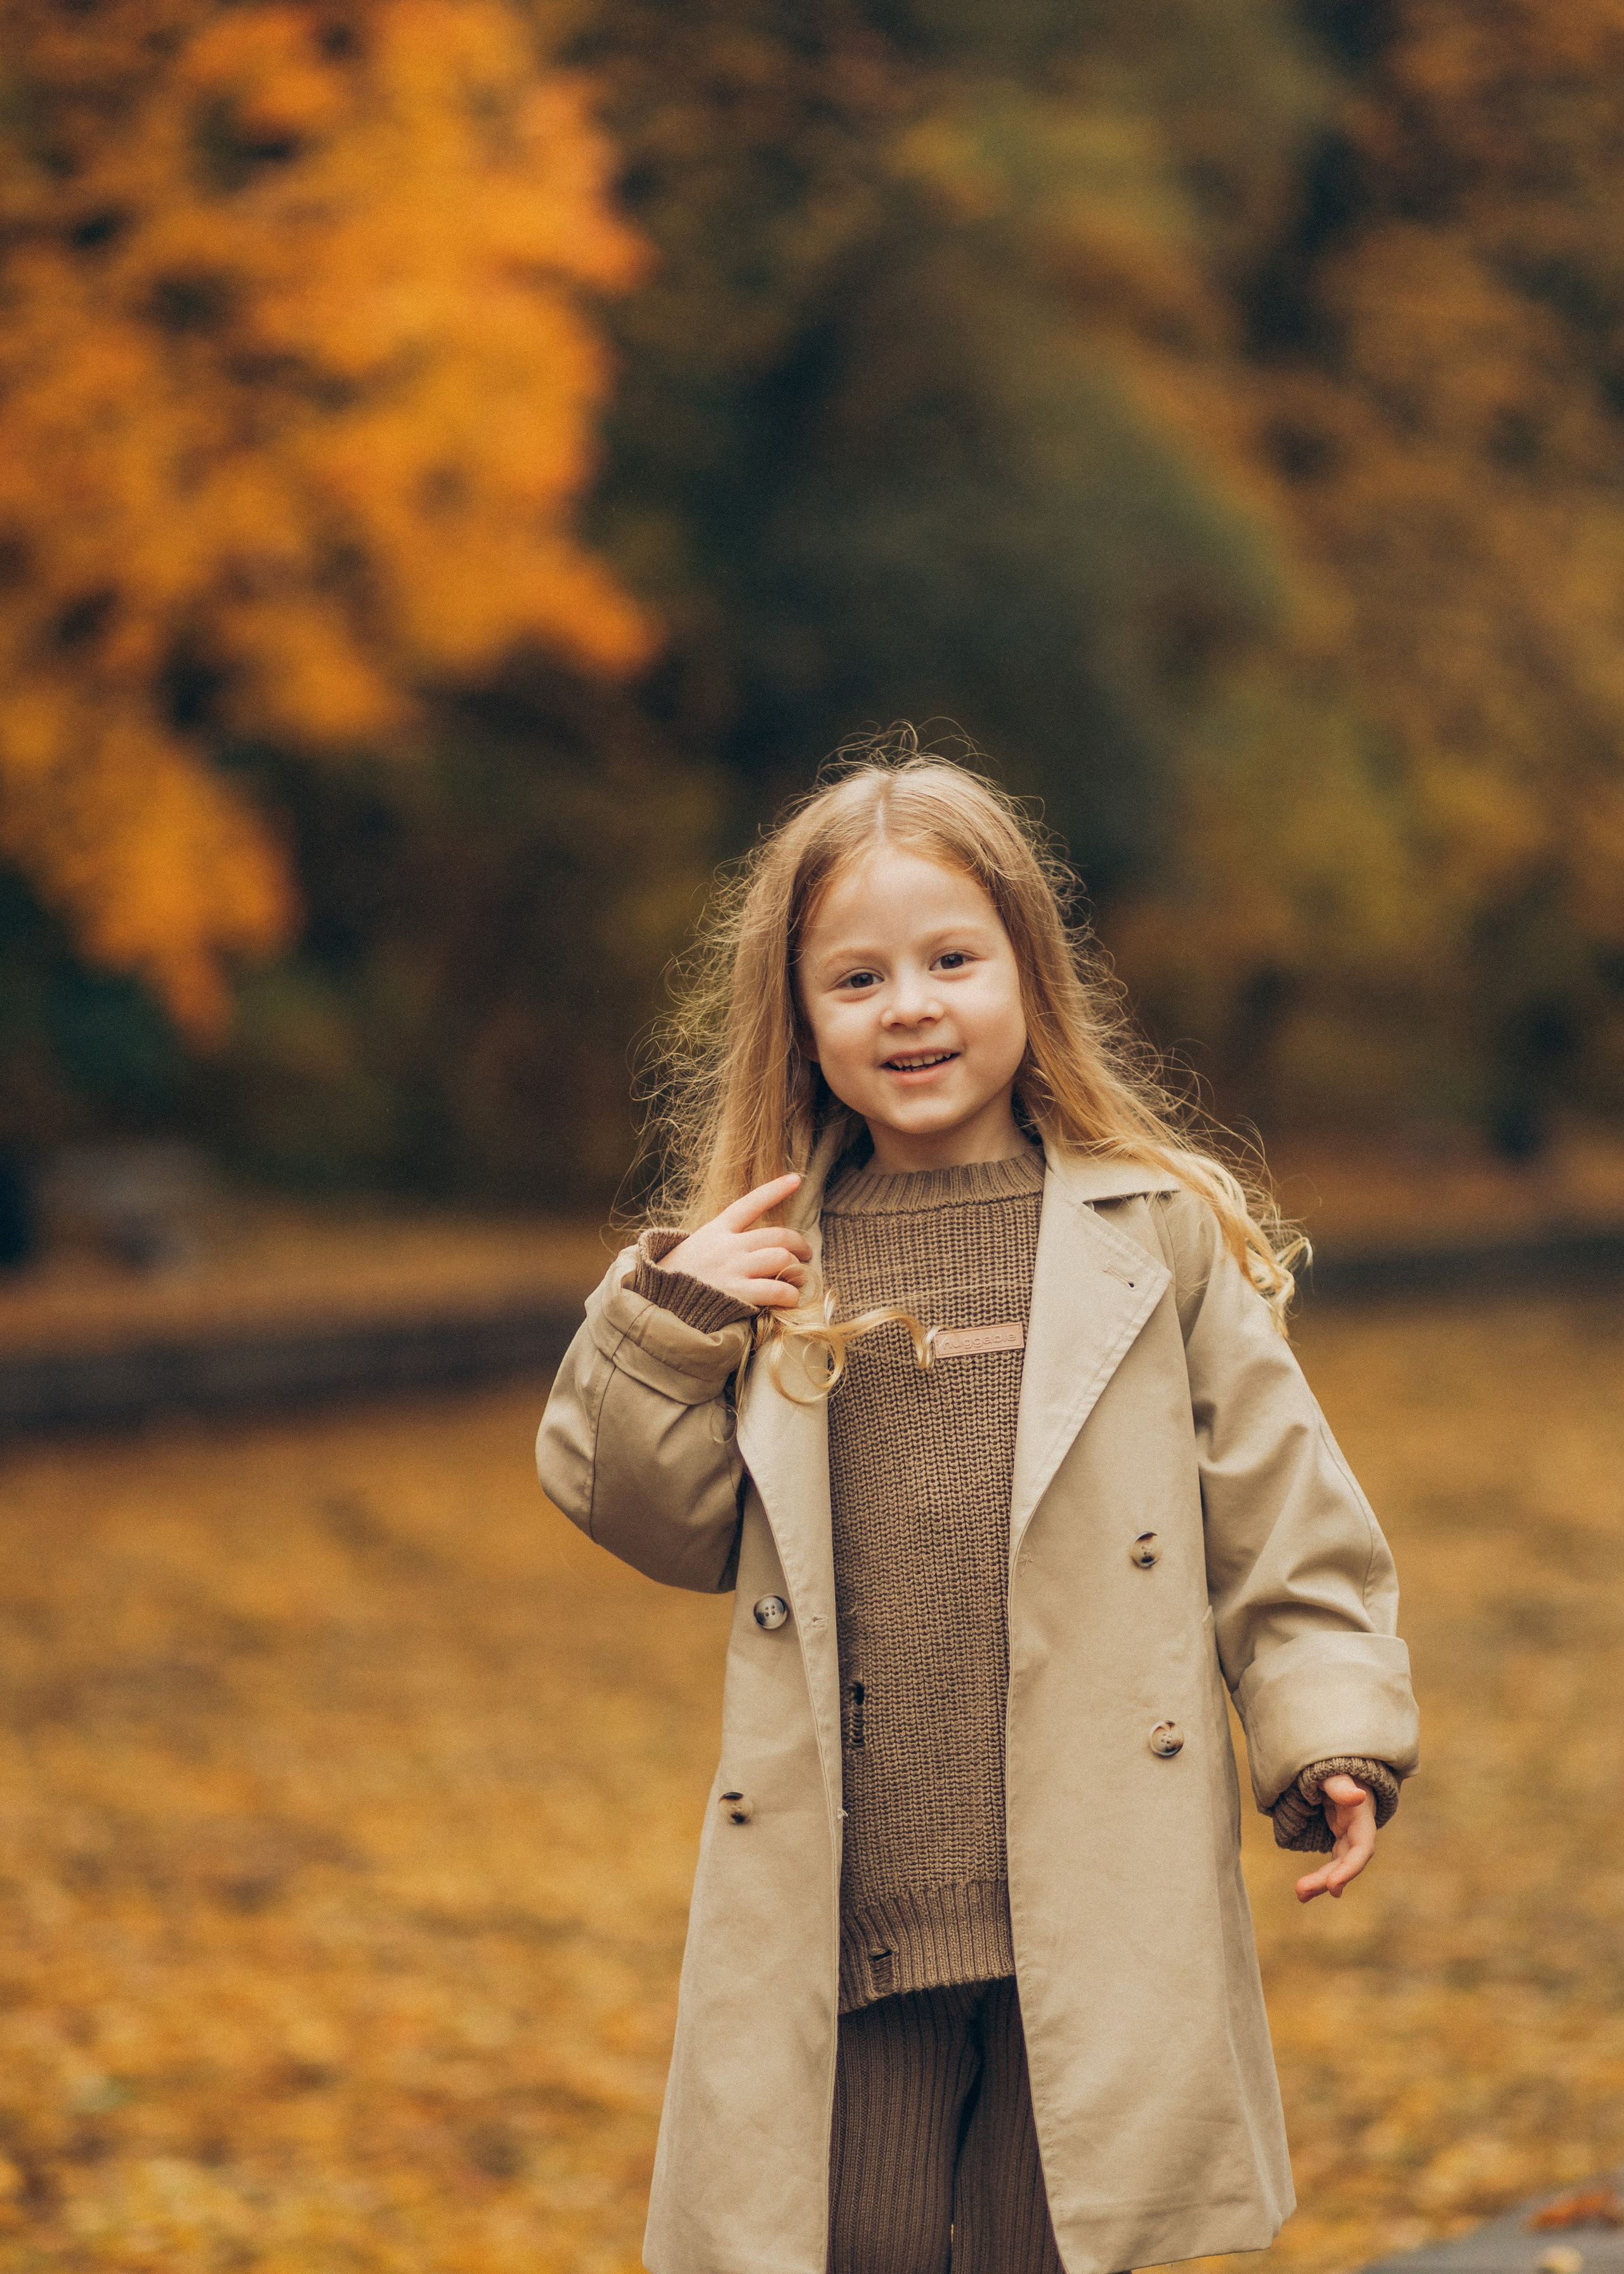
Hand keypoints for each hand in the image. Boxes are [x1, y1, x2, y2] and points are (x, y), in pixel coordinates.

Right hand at [659, 1175, 812, 1310]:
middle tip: (806, 1255)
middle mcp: (729, 1245)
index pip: (750, 1203)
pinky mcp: (737, 1293)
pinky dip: (790, 1294)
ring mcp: (734, 1268)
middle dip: (799, 1244)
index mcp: (717, 1229)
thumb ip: (719, 1243)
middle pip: (777, 1235)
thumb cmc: (673, 1277)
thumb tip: (744, 1247)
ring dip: (797, 1269)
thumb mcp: (693, 1247)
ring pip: (781, 1258)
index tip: (796, 1179)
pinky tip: (790, 1299)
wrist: (655, 1302)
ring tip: (798, 1279)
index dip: (776, 1190)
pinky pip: (776, 1289)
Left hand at [1294, 1773, 1376, 1902]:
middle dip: (1327, 1879)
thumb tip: (1358, 1796)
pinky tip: (1305, 1890)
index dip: (1350, 1869)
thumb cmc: (1334, 1768)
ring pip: (1338, 1866)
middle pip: (1347, 1862)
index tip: (1333, 1886)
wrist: (1336, 1767)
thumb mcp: (1334, 1773)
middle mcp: (1358, 1831)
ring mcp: (1348, 1836)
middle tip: (1300, 1892)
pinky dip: (1320, 1877)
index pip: (1362, 1848)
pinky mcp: (1339, 1838)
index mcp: (1361, 1816)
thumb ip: (1341, 1785)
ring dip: (1321, 1882)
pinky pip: (1332, 1863)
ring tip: (1300, 1895)